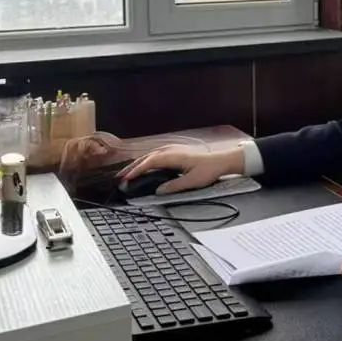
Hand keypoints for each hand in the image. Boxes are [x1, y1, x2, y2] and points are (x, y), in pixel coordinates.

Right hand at [116, 144, 244, 193]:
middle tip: (120, 178)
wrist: (221, 161)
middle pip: (146, 157)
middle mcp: (171, 150)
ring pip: (150, 155)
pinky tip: (143, 167)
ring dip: (137, 164)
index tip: (126, 178)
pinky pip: (155, 155)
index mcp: (173, 156)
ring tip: (127, 174)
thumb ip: (174, 186)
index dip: (136, 170)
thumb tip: (158, 191)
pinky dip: (145, 161)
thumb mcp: (192, 181)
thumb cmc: (208, 169)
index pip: (149, 162)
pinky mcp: (175, 152)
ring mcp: (172, 150)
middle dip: (132, 167)